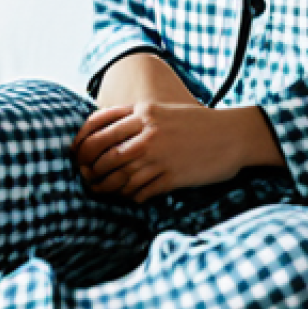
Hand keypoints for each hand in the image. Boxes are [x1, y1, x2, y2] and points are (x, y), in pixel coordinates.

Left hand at [72, 101, 279, 202]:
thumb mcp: (164, 111)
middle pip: (103, 153)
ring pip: (118, 176)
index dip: (81, 141)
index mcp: (144, 111)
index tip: (74, 152)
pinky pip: (139, 191)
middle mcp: (148, 132)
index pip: (99, 125)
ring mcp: (159, 156)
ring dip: (105, 187)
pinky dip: (129, 197)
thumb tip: (107, 132)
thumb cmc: (197, 123)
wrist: (233, 135)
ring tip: (100, 191)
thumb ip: (136, 118)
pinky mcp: (171, 177)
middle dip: (89, 168)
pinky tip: (129, 197)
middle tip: (85, 177)